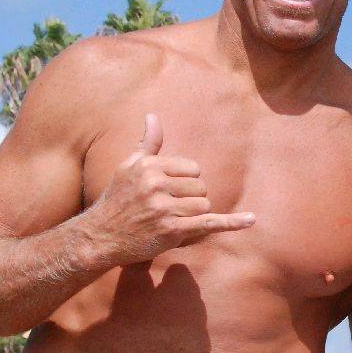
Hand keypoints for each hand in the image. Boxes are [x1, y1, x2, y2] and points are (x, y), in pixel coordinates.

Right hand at [86, 113, 254, 265]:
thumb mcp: (128, 167)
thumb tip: (153, 116)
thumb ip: (148, 143)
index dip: (186, 182)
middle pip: (201, 187)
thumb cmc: (117, 200)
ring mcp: (164, 208)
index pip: (192, 169)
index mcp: (149, 166)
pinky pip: (209, 223)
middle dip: (191, 199)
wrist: (100, 237)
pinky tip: (251, 220)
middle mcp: (156, 184)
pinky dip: (232, 223)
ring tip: (170, 221)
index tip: (170, 192)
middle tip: (167, 209)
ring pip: (204, 205)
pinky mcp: (171, 230)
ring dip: (193, 216)